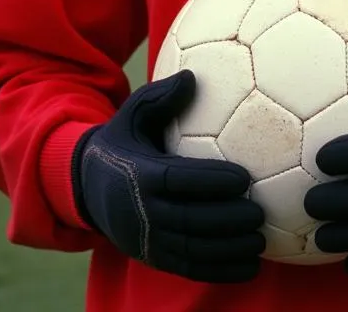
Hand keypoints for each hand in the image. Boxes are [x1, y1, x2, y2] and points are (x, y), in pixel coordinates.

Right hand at [72, 70, 264, 282]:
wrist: (86, 186)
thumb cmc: (124, 141)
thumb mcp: (133, 115)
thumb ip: (160, 98)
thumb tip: (190, 76)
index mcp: (138, 175)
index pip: (177, 181)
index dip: (210, 181)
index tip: (244, 177)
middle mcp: (140, 213)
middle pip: (187, 220)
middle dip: (226, 220)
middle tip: (260, 212)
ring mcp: (146, 240)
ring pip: (190, 250)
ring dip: (227, 251)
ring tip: (260, 241)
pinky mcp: (152, 258)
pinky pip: (187, 268)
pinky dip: (218, 271)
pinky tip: (249, 267)